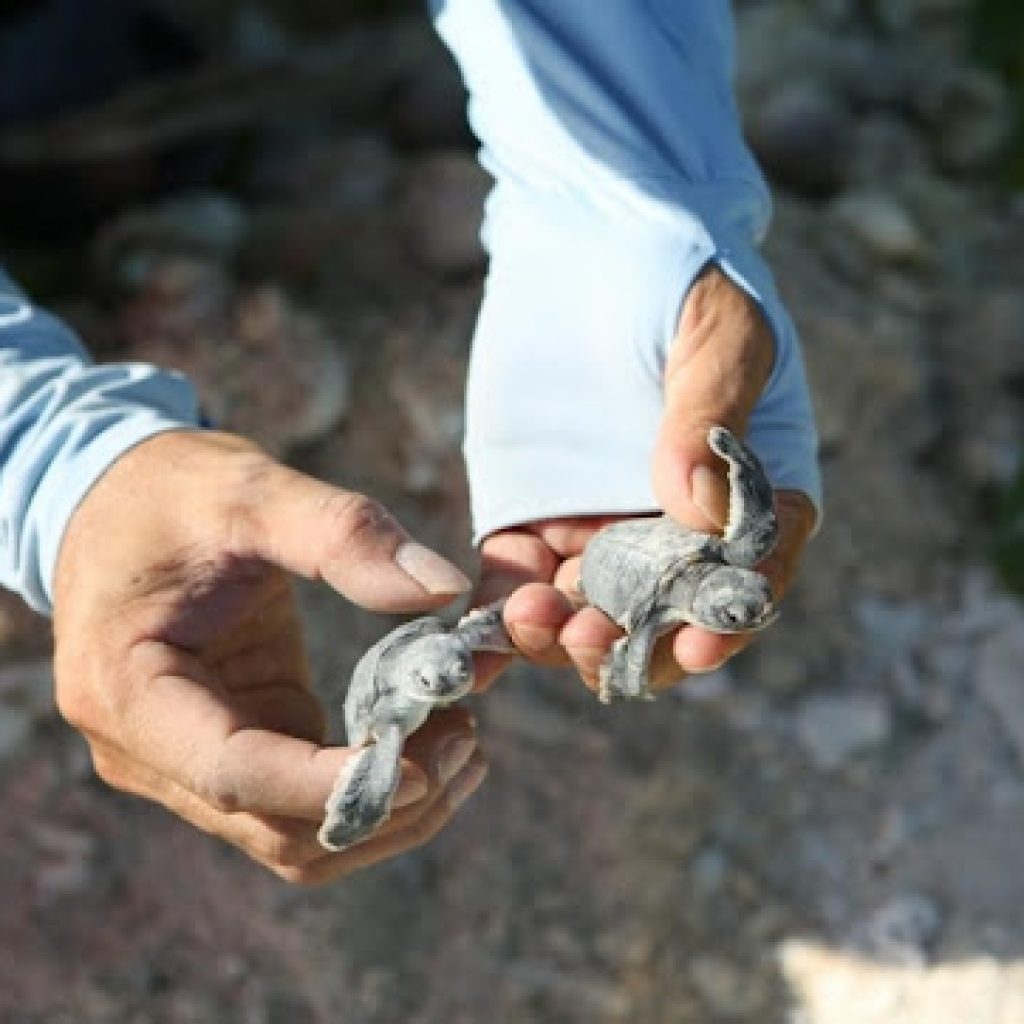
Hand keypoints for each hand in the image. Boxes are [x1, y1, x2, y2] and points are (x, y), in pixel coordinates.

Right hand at [52, 429, 485, 883]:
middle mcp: (147, 750)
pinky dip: (372, 787)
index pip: (234, 773)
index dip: (333, 784)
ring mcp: (188, 760)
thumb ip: (342, 534)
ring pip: (297, 836)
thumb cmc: (172, 490)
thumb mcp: (251, 490)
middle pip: (274, 827)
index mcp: (127, 689)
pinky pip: (306, 801)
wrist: (117, 501)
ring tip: (463, 747)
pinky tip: (430, 743)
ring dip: (386, 813)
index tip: (426, 767)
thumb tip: (444, 589)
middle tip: (466, 743)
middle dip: (380, 803)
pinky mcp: (234, 744)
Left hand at [476, 267, 816, 692]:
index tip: (698, 646)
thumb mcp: (714, 331)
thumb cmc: (673, 273)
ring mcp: (599, 530)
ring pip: (588, 614)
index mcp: (745, 491)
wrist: (583, 236)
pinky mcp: (529, 519)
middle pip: (663, 618)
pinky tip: (485, 629)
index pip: (747, 575)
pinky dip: (502, 615)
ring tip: (536, 621)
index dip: (727, 620)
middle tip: (594, 640)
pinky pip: (517, 582)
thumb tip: (698, 508)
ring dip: (565, 637)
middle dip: (632, 644)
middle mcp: (673, 529)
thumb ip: (707, 416)